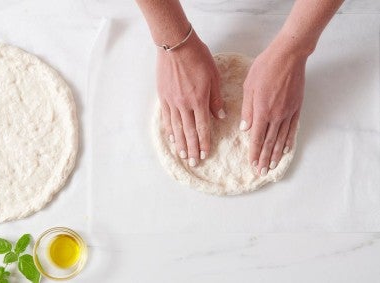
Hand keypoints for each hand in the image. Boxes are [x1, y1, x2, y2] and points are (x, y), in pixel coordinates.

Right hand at [157, 32, 224, 166]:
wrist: (175, 45)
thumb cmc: (197, 57)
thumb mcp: (213, 76)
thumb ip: (216, 98)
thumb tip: (220, 116)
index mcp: (199, 100)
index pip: (202, 127)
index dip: (205, 142)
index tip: (206, 154)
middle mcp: (184, 104)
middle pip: (189, 132)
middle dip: (193, 148)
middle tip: (195, 162)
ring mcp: (171, 102)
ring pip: (176, 128)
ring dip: (181, 144)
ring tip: (183, 156)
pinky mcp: (163, 97)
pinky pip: (166, 118)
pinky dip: (169, 130)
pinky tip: (172, 139)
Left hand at [240, 42, 307, 174]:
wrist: (288, 55)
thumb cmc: (265, 67)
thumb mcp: (248, 86)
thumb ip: (247, 110)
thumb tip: (245, 129)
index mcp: (261, 111)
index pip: (256, 138)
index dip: (253, 153)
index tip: (252, 164)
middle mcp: (276, 115)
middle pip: (269, 142)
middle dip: (264, 159)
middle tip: (261, 172)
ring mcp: (288, 112)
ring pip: (281, 139)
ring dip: (276, 154)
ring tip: (272, 166)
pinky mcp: (297, 107)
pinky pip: (293, 128)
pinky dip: (288, 141)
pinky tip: (286, 150)